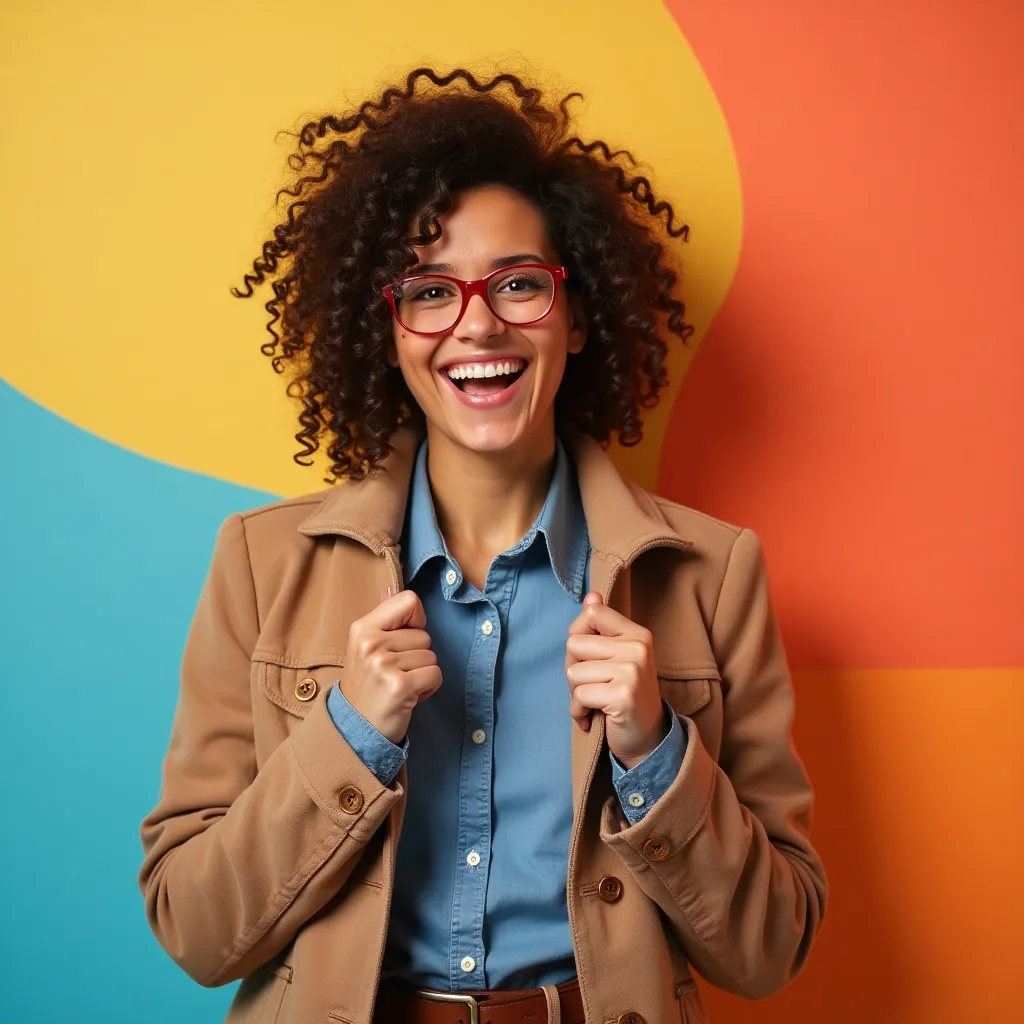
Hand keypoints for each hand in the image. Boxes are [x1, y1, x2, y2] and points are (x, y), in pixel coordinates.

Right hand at [342, 589, 440, 743]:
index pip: (408, 601)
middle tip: (396, 673)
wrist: (356, 728)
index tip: (404, 640)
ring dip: (422, 673)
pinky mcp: (399, 686)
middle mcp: (370, 644)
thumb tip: (391, 589)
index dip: (415, 620)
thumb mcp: (366, 647)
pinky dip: (428, 687)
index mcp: (362, 628)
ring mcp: (383, 665)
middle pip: (424, 635)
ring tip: (400, 684)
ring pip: (431, 656)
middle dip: (417, 655)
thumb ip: (383, 618)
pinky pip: (435, 674)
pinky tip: (409, 695)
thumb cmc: (368, 685)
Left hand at [565, 592, 668, 768]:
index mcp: (637, 633)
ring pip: (573, 672)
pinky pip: (579, 695)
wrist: (649, 737)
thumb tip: (591, 596)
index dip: (579, 637)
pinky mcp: (623, 695)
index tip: (590, 657)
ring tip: (595, 701)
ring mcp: (632, 671)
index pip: (592, 614)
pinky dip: (579, 710)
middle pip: (574, 644)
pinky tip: (593, 716)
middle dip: (574, 669)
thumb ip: (602, 628)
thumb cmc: (626, 695)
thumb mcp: (617, 657)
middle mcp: (637, 647)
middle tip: (592, 685)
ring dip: (576, 693)